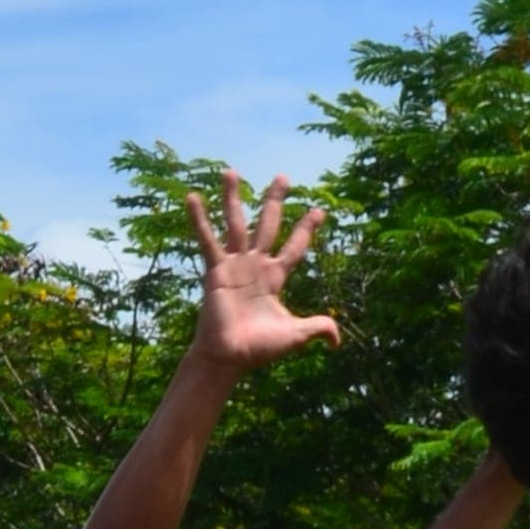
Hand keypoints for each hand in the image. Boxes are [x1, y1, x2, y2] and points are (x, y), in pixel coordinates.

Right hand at [182, 169, 340, 374]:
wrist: (230, 357)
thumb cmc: (260, 348)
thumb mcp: (295, 335)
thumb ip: (317, 328)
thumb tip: (336, 340)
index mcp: (275, 277)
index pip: (294, 247)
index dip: (306, 229)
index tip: (319, 211)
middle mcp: (255, 265)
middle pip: (268, 224)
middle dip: (275, 200)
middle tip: (283, 176)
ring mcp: (234, 265)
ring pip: (236, 224)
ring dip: (233, 198)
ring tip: (231, 171)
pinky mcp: (215, 270)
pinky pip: (207, 240)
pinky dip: (199, 219)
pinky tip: (193, 196)